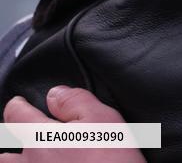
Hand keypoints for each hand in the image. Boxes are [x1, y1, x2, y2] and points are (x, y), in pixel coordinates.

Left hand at [0, 87, 143, 161]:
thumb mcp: (104, 120)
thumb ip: (77, 101)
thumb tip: (55, 94)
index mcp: (41, 137)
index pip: (16, 114)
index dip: (18, 105)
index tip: (20, 103)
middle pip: (4, 154)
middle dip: (14, 143)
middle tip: (30, 140)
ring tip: (38, 160)